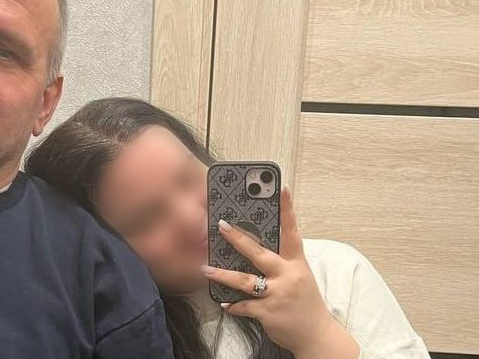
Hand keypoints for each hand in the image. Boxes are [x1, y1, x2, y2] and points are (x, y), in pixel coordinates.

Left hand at [202, 187, 358, 357]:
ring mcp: (278, 294)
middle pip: (259, 253)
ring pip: (244, 280)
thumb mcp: (299, 276)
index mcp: (297, 263)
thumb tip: (254, 244)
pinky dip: (233, 305)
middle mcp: (288, 275)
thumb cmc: (305, 302)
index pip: (292, 231)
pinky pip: (244, 306)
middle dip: (238, 238)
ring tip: (205, 268)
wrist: (317, 336)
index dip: (288, 209)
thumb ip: (281, 261)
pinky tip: (224, 303)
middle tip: (220, 225)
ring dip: (222, 275)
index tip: (281, 188)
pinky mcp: (268, 312)